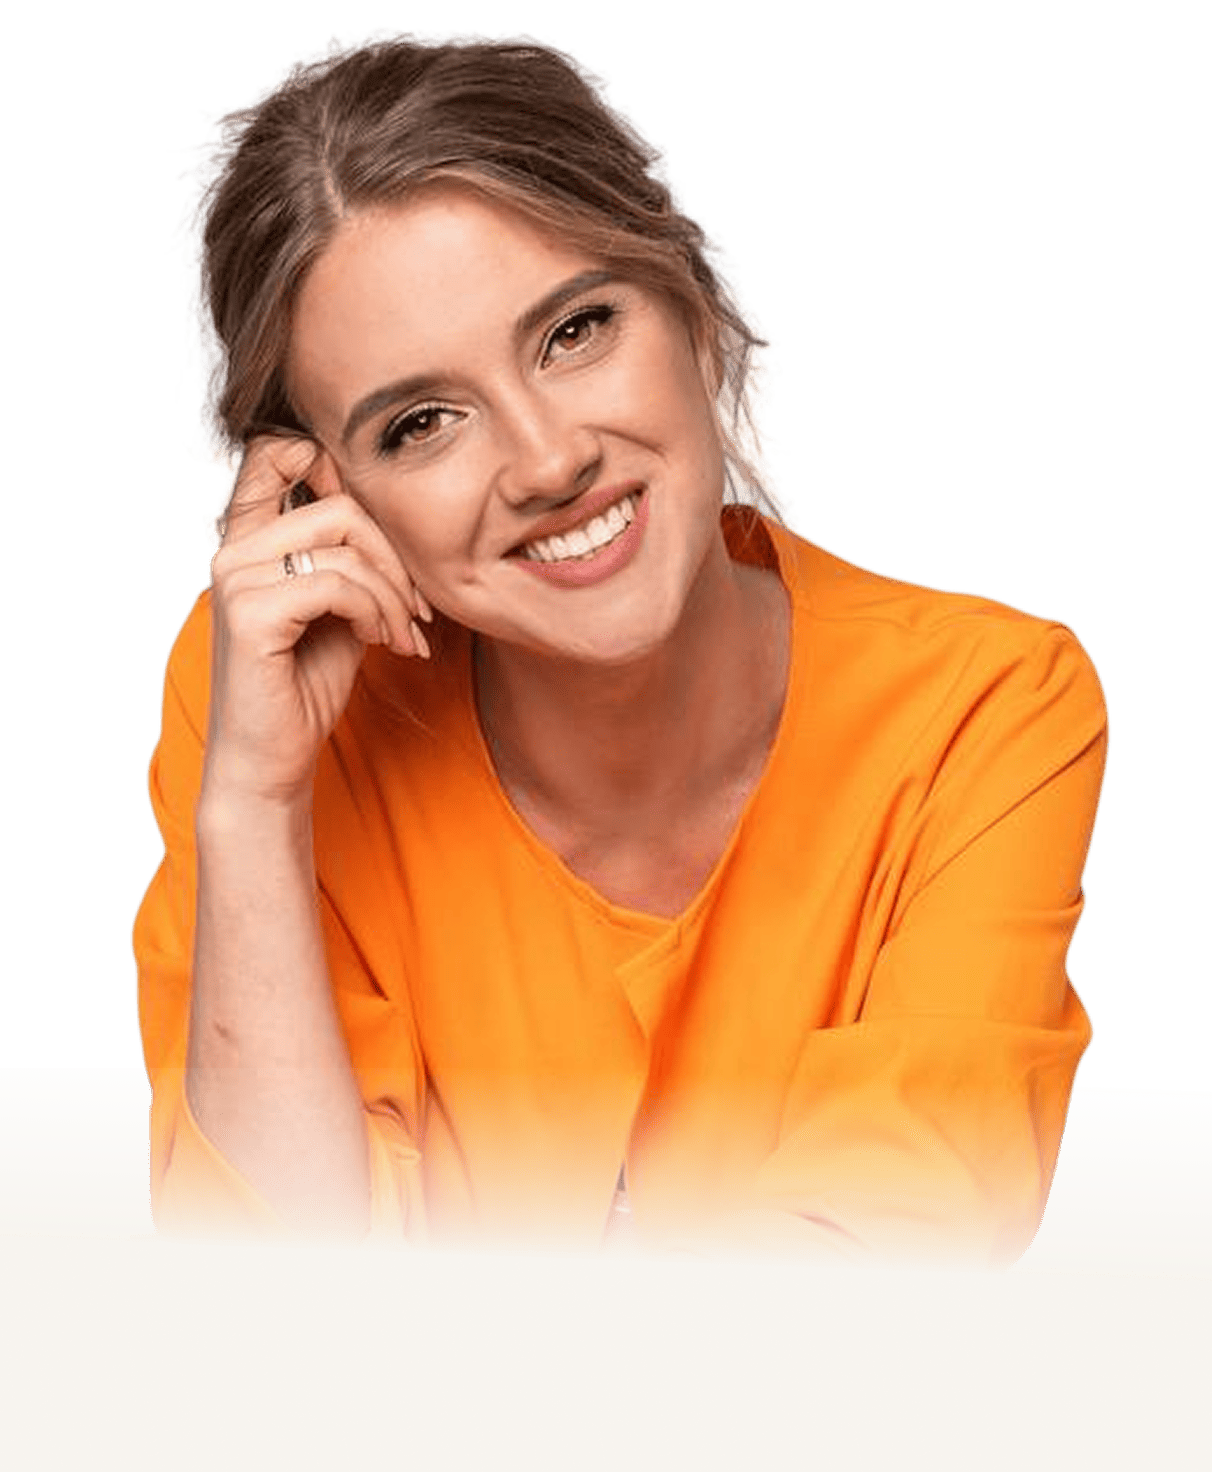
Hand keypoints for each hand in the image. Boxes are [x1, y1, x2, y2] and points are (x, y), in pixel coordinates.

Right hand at [201, 435, 429, 807]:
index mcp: (248, 541)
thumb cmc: (306, 685)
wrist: (273, 760)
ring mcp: (235, 578)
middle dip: (396, 559)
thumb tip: (395, 514)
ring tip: (404, 636)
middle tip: (417, 611)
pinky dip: (376, 613)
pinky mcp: (250, 613)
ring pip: (346, 548)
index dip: (335, 465)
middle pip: (341, 507)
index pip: (277, 453)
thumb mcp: (339, 608)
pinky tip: (382, 644)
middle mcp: (231, 550)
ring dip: (394, 595)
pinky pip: (339, 586)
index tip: (383, 536)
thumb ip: (353, 558)